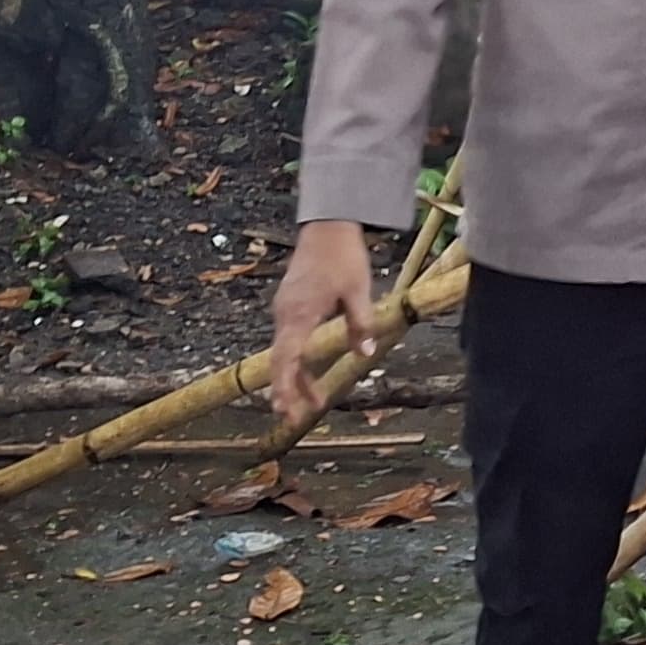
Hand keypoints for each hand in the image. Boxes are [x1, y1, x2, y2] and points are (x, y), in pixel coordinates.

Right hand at [268, 219, 379, 428]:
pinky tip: (311, 374)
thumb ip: (360, 324)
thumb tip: (363, 355)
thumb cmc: (343, 257)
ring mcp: (285, 309)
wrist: (327, 225)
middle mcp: (285, 314)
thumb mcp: (358, 291)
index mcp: (299, 314)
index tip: (285, 410)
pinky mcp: (290, 304)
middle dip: (287, 391)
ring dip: (296, 378)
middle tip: (295, 419)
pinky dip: (298, 360)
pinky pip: (289, 339)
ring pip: (286, 352)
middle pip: (281, 361)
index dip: (285, 387)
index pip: (287, 359)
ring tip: (314, 403)